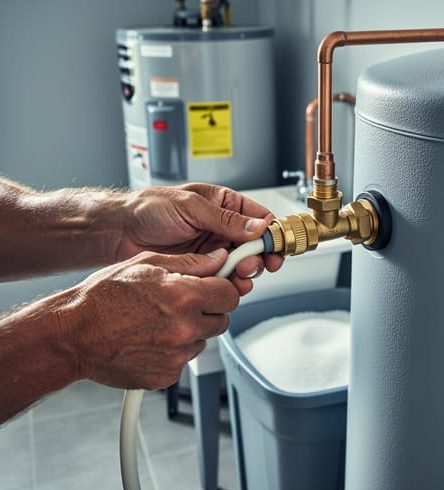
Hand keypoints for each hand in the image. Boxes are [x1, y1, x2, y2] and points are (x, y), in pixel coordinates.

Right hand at [60, 250, 237, 389]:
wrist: (73, 335)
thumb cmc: (103, 298)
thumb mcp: (147, 264)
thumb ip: (191, 263)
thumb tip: (219, 259)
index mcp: (185, 296)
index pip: (231, 294)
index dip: (223, 289)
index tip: (214, 288)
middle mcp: (185, 328)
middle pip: (222, 320)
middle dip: (208, 311)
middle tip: (182, 305)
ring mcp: (177, 355)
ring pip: (203, 340)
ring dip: (191, 331)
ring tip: (159, 322)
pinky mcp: (167, 376)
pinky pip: (184, 360)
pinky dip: (174, 352)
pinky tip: (151, 339)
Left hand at [117, 183, 282, 293]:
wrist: (120, 232)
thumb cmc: (149, 209)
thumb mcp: (191, 208)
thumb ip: (226, 220)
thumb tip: (257, 226)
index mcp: (223, 204)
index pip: (259, 217)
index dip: (271, 233)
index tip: (277, 246)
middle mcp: (222, 227)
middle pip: (255, 245)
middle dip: (260, 257)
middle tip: (255, 265)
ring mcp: (212, 249)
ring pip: (242, 263)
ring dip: (246, 272)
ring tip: (240, 276)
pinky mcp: (202, 267)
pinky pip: (224, 277)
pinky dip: (229, 283)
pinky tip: (228, 285)